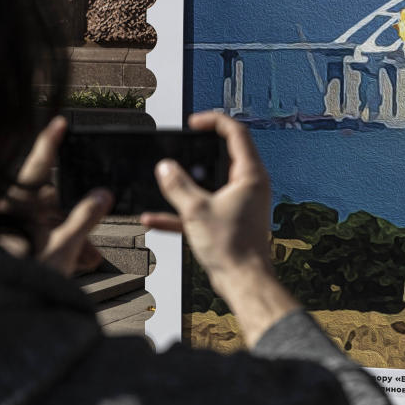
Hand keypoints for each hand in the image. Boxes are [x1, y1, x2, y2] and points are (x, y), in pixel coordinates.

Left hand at [0, 115, 112, 277]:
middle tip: (97, 219)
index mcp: (18, 205)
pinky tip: (80, 262)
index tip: (60, 122)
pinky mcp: (16, 245)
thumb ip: (84, 219)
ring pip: (49, 222)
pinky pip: (42, 238)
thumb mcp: (61, 248)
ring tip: (90, 258)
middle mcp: (13, 212)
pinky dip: (62, 246)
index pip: (38, 164)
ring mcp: (13, 229)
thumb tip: (102, 195)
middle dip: (78, 212)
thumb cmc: (20, 279)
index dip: (51, 142)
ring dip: (73, 235)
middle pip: (51, 199)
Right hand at [142, 111, 295, 344]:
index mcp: (250, 175)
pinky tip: (154, 218)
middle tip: (180, 145)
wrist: (243, 282)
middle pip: (223, 156)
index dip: (214, 122)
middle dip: (197, 151)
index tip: (193, 123)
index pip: (236, 134)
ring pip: (209, 185)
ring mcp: (239, 204)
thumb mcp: (196, 210)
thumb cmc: (233, 247)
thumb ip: (177, 185)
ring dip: (185, 184)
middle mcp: (249, 186)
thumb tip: (165, 167)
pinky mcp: (229, 222)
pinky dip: (181, 212)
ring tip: (164, 179)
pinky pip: (202, 210)